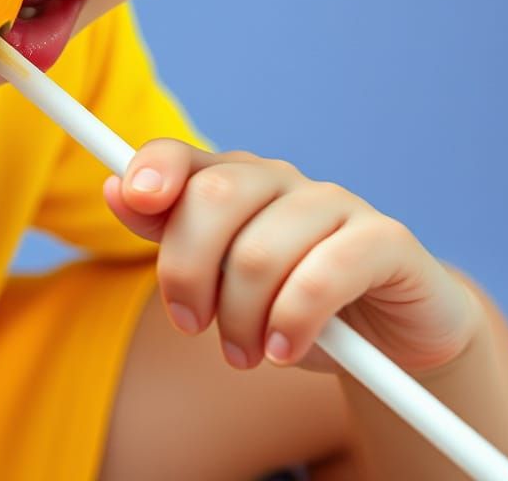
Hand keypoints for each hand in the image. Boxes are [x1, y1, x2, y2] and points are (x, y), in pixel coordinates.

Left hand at [103, 140, 480, 374]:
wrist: (390, 334)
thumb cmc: (288, 300)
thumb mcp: (219, 276)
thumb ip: (168, 232)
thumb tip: (116, 188)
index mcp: (233, 180)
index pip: (181, 154)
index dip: (153, 168)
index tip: (135, 198)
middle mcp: (281, 180)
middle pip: (212, 198)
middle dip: (187, 273)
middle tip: (191, 325)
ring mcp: (335, 203)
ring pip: (259, 250)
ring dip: (240, 318)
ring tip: (245, 353)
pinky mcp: (383, 239)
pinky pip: (324, 275)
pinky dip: (293, 322)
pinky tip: (285, 349)